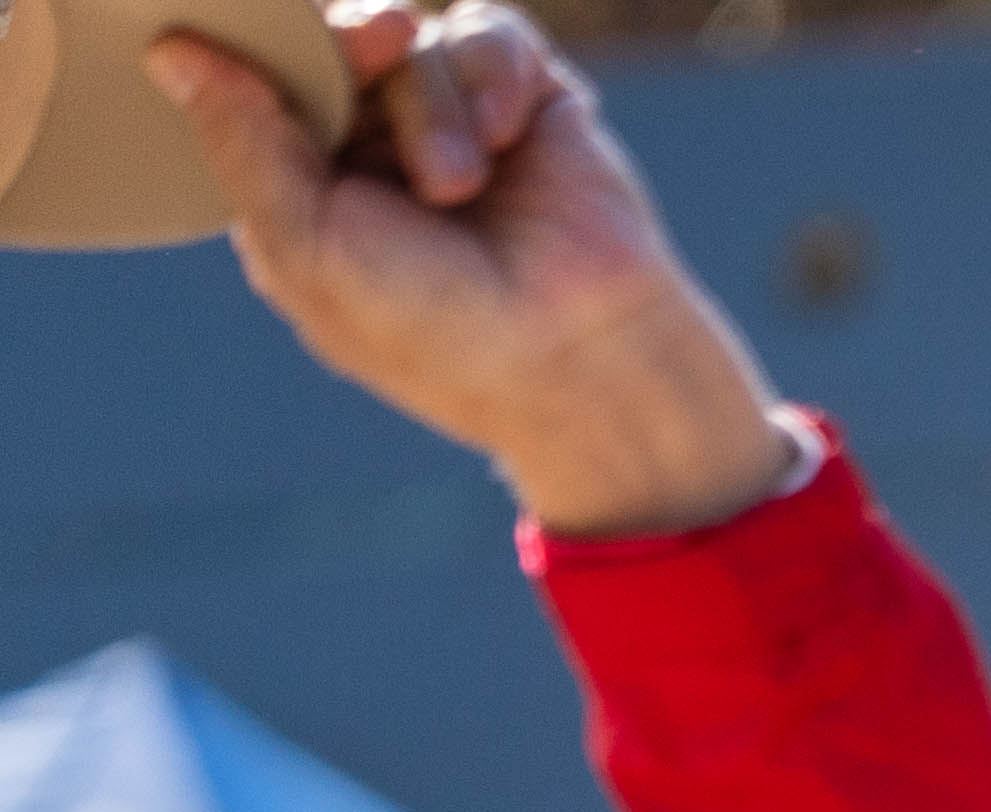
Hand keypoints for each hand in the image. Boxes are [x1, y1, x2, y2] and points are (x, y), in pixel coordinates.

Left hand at [147, 3, 795, 536]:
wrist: (580, 361)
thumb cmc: (437, 334)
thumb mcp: (306, 246)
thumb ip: (240, 142)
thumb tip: (171, 49)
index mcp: (302, 179)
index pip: (256, 75)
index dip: (262, 44)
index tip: (272, 35)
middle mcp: (371, 140)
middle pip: (329, 32)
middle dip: (346, 39)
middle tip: (377, 49)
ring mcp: (452, 120)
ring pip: (411, 34)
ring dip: (431, 102)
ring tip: (459, 186)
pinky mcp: (528, 102)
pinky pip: (488, 32)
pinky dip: (491, 77)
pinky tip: (507, 140)